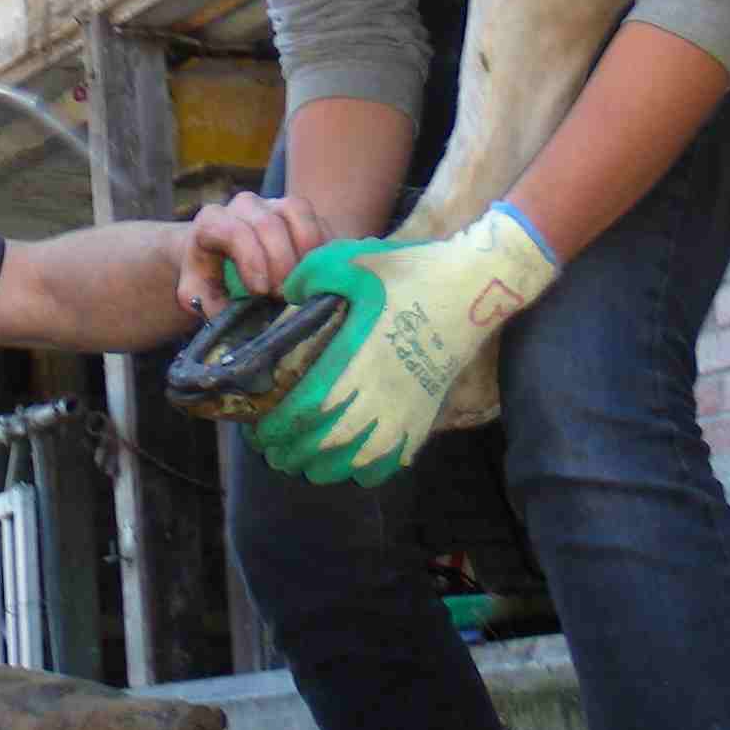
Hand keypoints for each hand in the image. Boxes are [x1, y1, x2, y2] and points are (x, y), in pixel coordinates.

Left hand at [178, 192, 329, 319]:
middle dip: (280, 261)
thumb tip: (228, 314)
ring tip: (306, 282)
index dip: (250, 259)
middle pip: (267, 223)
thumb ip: (207, 303)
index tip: (260, 291)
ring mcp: (273, 204)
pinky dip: (322, 248)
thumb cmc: (209, 280)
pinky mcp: (299, 212)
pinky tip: (320, 275)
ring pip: (296, 210)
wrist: (221, 263)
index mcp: (212, 222)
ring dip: (306, 248)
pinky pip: (318, 220)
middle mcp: (243, 206)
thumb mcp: (200, 295)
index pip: (232, 230)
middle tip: (285, 295)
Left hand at [253, 204, 559, 486]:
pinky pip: (387, 466)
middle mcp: (376, 397)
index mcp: (352, 362)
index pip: (301, 413)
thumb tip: (284, 296)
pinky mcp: (423, 419)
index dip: (274, 428)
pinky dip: (362, 471)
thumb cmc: (409, 272)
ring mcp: (403, 414)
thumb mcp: (350, 258)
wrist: (472, 288)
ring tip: (303, 458)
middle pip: (320, 447)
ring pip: (352, 465)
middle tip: (270, 447)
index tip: (257, 428)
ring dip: (320, 466)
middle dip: (288, 452)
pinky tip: (348, 458)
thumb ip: (307, 275)